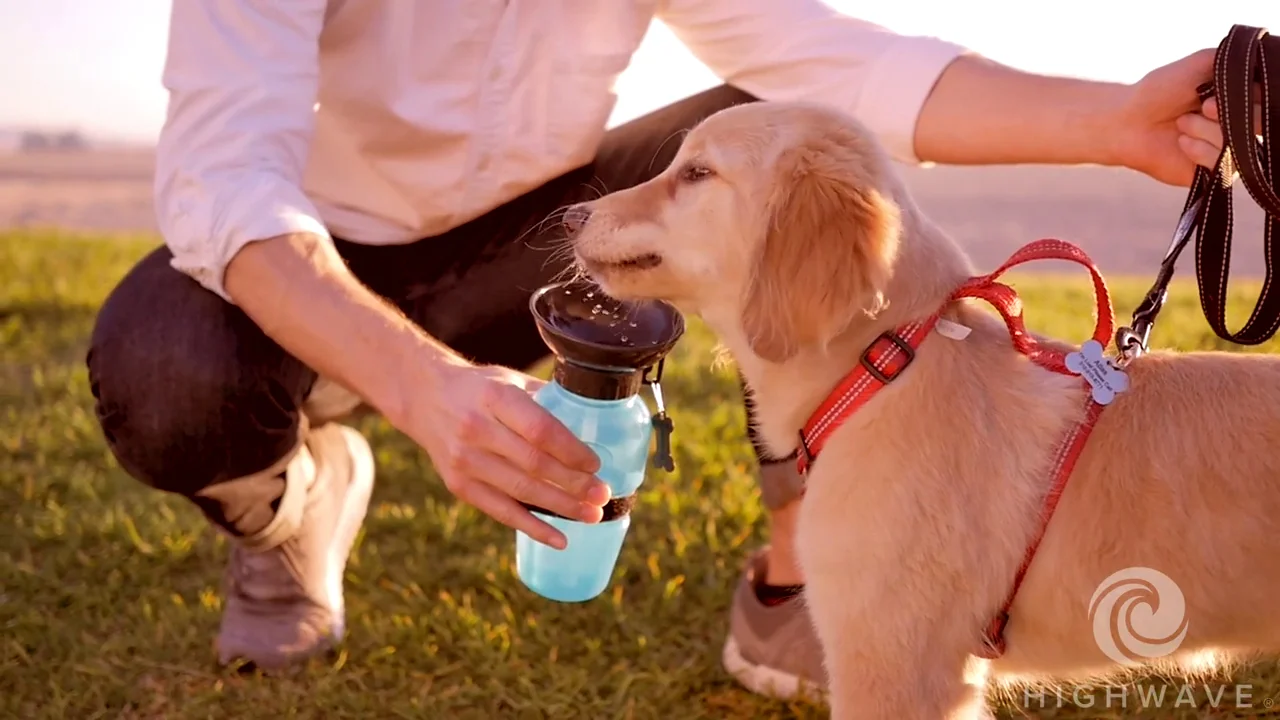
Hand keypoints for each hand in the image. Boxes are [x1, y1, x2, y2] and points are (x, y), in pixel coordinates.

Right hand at [402, 360, 610, 548]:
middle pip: (534, 464)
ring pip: (521, 491)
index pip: (540, 430)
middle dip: (574, 484)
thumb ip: (546, 400)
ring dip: (561, 508)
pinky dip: (532, 527)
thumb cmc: (480, 389)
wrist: (423, 398)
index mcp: (495, 396)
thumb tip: (593, 423)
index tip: (595, 464)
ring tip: (592, 515)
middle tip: (603, 494)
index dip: (572, 451)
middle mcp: (476, 428)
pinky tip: (560, 538)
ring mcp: (464, 460)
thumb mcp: (510, 380)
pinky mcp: (458, 485)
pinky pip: (501, 512)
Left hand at [1112, 48, 1263, 186]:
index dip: (1249, 95)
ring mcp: (1228, 150)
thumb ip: (1234, 59)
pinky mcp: (1213, 172)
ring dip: (1206, 129)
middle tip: (1203, 106)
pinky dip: (1200, 150)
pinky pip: (1223, 165)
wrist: (1127, 122)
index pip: (1267, 99)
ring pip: (1239, 143)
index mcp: (1240, 98)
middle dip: (1230, 113)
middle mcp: (1239, 124)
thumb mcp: (1201, 62)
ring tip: (1182, 123)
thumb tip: (1261, 62)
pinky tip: (1181, 142)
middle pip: (1262, 123)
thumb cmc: (1161, 90)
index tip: (1214, 94)